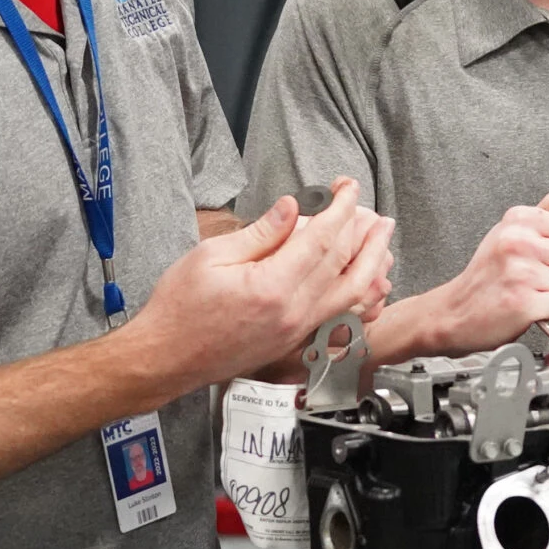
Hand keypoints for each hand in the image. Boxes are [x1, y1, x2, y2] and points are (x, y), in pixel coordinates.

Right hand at [131, 178, 393, 389]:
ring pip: (353, 295)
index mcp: (272, 287)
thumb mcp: (211, 256)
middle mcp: (293, 313)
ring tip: (383, 242)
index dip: (341, 209)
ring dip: (372, 264)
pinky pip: (342, 317)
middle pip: (346, 265)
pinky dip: (361, 297)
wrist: (166, 359)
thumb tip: (292, 208)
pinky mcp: (295, 342)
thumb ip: (261, 233)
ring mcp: (298, 332)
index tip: (348, 188)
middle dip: (364, 233)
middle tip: (374, 212)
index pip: (322, 238)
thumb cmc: (179, 310)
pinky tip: (368, 283)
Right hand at [432, 192, 548, 354]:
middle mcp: (519, 241)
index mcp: (520, 219)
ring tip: (535, 292)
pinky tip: (534, 306)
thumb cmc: (489, 273)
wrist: (455, 311)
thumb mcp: (510, 230)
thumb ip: (546, 215)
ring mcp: (521, 273)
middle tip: (543, 279)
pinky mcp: (523, 304)